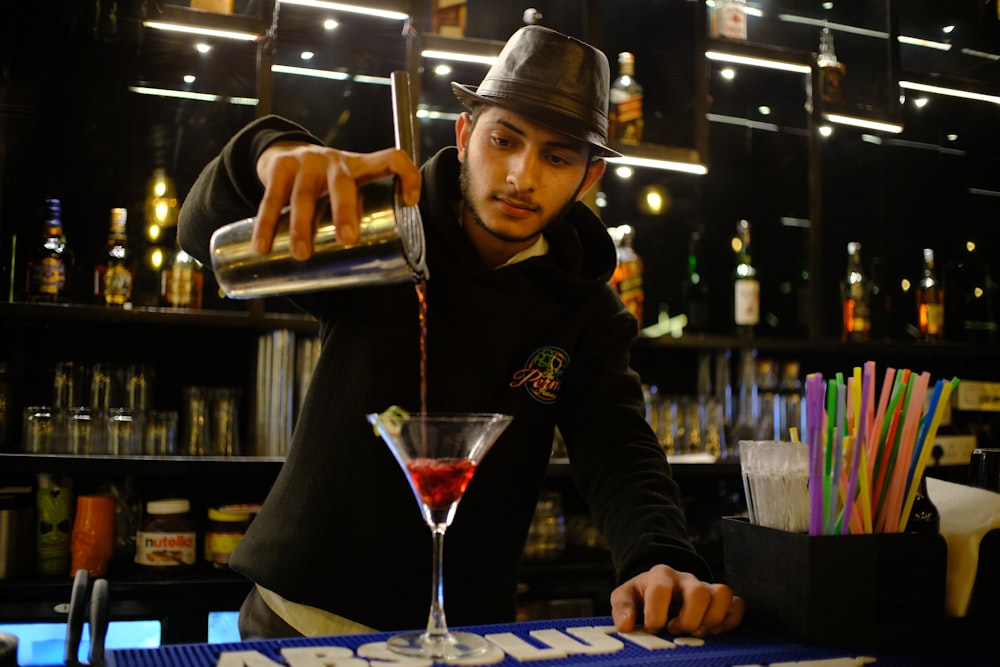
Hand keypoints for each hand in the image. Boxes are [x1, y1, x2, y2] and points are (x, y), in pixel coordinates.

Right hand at [253, 141, 421, 260]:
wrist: (284, 153)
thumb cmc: (325, 186)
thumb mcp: (346, 191)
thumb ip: (359, 218)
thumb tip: (373, 273)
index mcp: (361, 167)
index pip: (392, 159)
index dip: (407, 176)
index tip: (410, 201)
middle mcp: (336, 162)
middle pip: (343, 184)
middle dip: (345, 211)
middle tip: (347, 240)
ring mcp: (307, 162)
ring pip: (304, 195)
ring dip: (301, 227)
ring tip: (302, 255)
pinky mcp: (280, 166)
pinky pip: (272, 198)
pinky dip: (266, 224)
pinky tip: (263, 246)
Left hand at [610, 564, 744, 636]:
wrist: (659, 586)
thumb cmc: (643, 595)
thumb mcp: (625, 596)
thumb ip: (622, 608)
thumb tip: (626, 625)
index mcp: (660, 575)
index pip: (660, 589)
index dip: (657, 613)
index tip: (653, 628)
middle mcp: (686, 579)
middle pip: (698, 592)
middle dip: (688, 619)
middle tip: (676, 630)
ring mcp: (705, 587)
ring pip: (722, 594)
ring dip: (712, 619)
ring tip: (697, 632)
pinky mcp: (720, 599)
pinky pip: (737, 604)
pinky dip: (730, 620)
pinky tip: (714, 632)